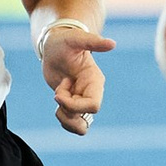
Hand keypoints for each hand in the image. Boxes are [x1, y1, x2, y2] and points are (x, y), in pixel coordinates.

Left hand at [38, 17, 113, 135]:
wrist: (53, 46)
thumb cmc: (64, 41)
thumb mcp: (76, 39)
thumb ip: (93, 42)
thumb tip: (112, 44)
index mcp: (95, 81)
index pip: (93, 105)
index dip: (73, 105)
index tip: (57, 94)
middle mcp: (91, 93)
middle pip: (85, 116)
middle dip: (67, 110)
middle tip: (57, 93)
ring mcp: (82, 100)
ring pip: (81, 126)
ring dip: (65, 119)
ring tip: (58, 99)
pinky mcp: (73, 104)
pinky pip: (73, 123)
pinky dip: (63, 120)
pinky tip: (57, 102)